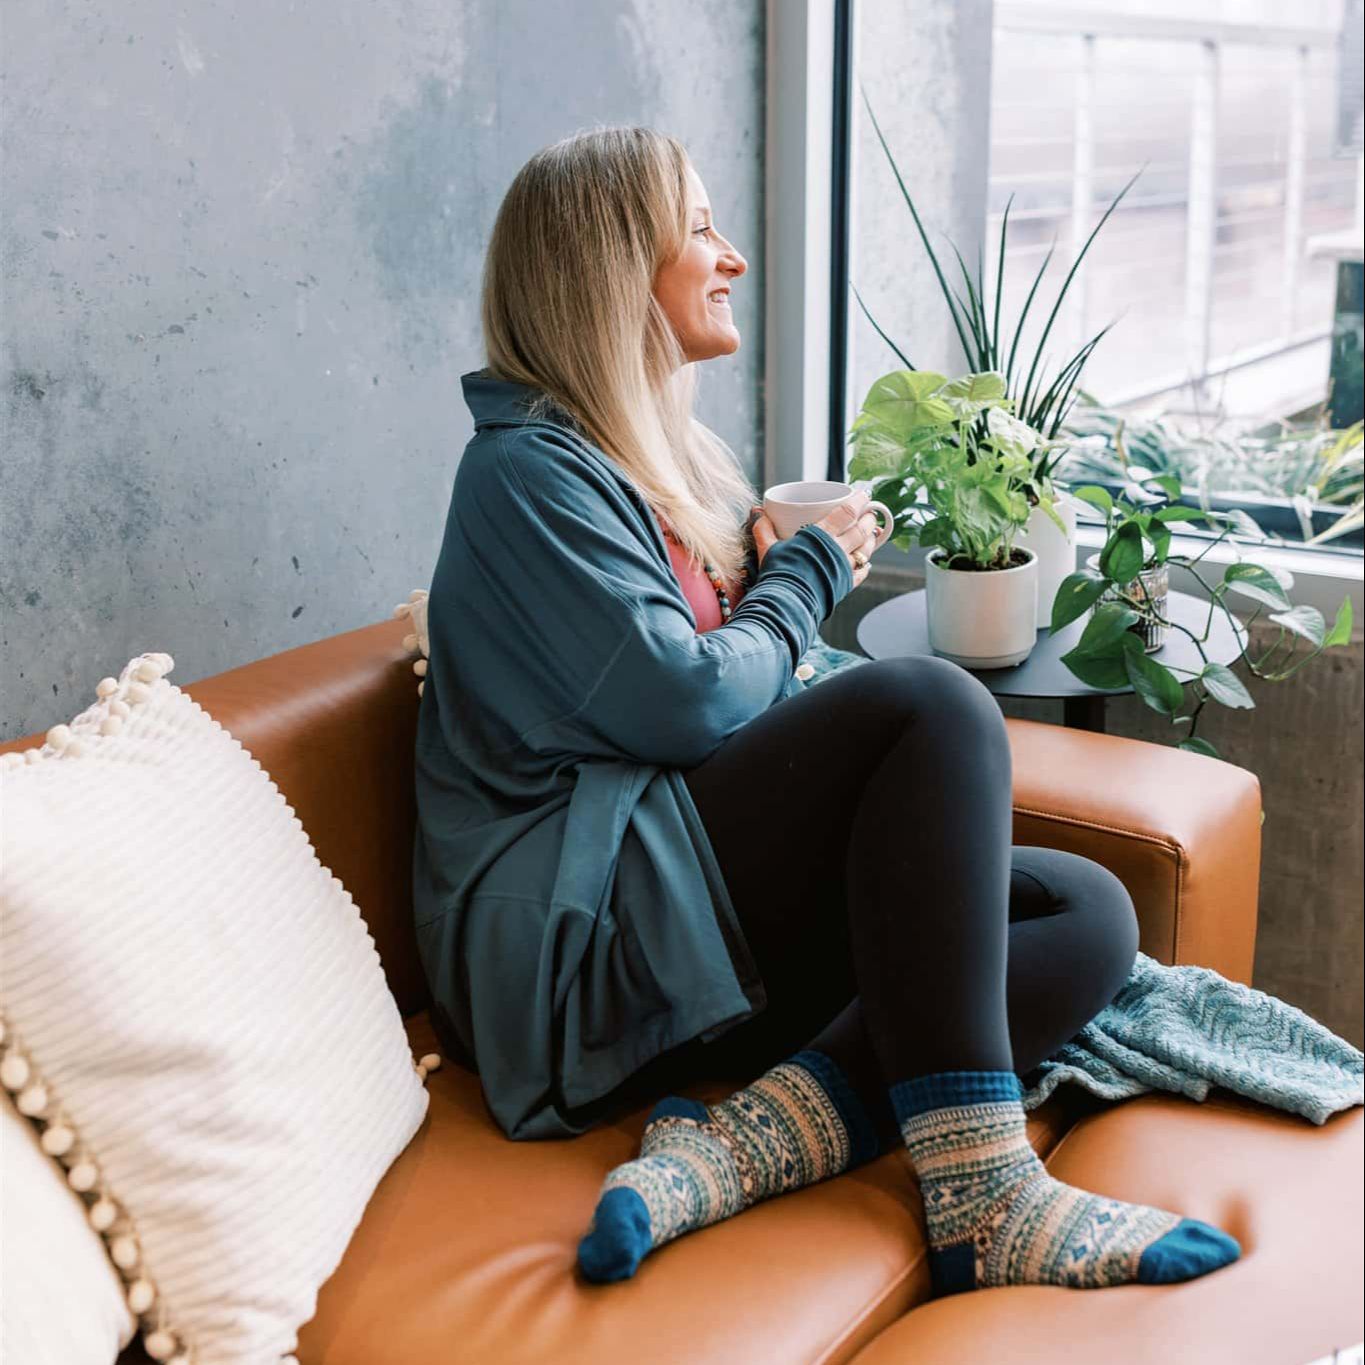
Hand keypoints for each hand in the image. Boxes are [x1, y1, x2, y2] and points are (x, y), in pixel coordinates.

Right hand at [748, 493, 884, 588]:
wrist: (786, 605)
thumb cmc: (778, 574)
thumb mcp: (768, 548)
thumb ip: (764, 528)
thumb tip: (757, 512)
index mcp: (821, 536)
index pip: (848, 512)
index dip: (859, 501)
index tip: (864, 494)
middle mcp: (837, 550)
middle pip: (862, 530)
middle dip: (868, 519)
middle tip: (869, 513)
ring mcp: (844, 568)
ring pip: (866, 550)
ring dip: (871, 540)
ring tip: (871, 533)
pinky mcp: (845, 585)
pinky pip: (862, 573)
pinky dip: (866, 566)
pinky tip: (866, 563)